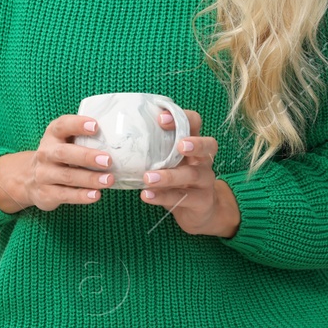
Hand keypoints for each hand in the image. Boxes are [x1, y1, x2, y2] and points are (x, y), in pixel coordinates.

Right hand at [0, 113, 114, 213]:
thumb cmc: (58, 156)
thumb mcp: (64, 142)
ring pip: (67, 176)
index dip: (77, 124)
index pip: (62, 126)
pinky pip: (65, 195)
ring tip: (109, 180)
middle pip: (64, 153)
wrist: (28, 179)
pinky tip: (95, 195)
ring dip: (89, 178)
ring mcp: (43, 174)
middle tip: (108, 160)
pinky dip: (81, 196)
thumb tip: (121, 141)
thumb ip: (84, 139)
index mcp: (53, 135)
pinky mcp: (46, 193)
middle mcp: (45, 153)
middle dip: (86, 156)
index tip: (95, 126)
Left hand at [139, 106, 240, 236]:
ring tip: (147, 178)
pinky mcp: (202, 201)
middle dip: (195, 144)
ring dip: (169, 176)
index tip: (160, 118)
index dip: (182, 117)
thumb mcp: (168, 160)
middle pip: (209, 145)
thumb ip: (153, 148)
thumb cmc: (177, 179)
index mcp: (193, 144)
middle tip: (179, 145)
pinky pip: (183, 197)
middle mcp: (203, 159)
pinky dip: (163, 196)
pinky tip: (146, 195)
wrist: (199, 210)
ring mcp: (205, 180)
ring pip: (192, 175)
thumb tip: (118, 135)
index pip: (194, 123)